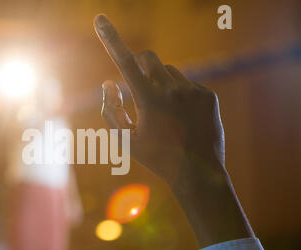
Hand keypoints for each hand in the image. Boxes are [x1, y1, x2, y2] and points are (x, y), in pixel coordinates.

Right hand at [94, 14, 253, 246]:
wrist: (198, 172)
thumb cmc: (156, 157)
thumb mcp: (125, 140)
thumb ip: (110, 110)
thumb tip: (108, 83)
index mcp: (149, 100)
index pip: (125, 62)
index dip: (110, 39)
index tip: (100, 18)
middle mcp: (172, 90)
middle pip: (149, 58)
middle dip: (140, 67)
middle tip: (140, 88)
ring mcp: (193, 91)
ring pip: (169, 71)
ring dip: (160, 83)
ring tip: (165, 112)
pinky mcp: (208, 95)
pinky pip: (187, 83)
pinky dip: (180, 94)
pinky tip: (183, 118)